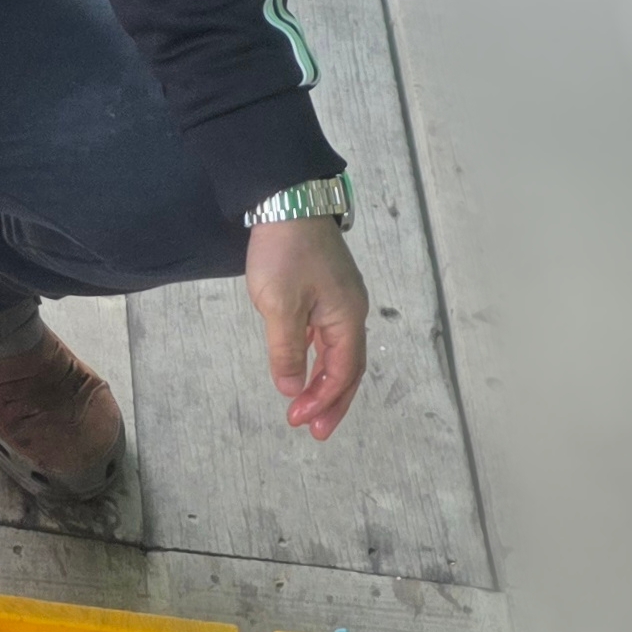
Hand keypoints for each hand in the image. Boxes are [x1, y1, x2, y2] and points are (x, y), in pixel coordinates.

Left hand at [245, 217, 367, 440]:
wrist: (286, 199)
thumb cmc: (285, 251)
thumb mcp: (279, 306)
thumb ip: (287, 351)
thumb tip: (291, 388)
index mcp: (347, 318)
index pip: (343, 372)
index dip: (322, 400)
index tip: (298, 420)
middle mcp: (351, 312)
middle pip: (349, 369)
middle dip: (333, 402)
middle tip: (316, 431)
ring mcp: (340, 301)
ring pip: (339, 353)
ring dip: (326, 383)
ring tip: (310, 409)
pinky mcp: (326, 290)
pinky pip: (328, 336)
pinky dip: (319, 359)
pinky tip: (304, 369)